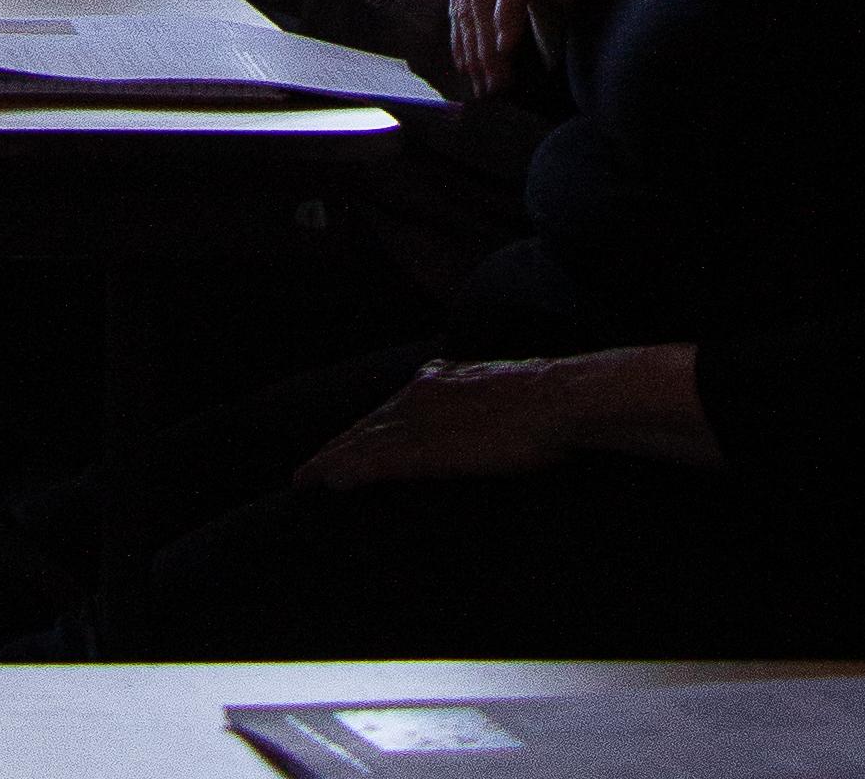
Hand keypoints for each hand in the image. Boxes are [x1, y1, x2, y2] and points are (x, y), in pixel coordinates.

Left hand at [298, 344, 711, 491]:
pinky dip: (348, 472)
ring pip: (362, 442)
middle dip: (337, 446)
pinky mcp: (427, 448)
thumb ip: (479, 402)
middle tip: (307, 470)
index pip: (390, 410)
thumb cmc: (545, 403)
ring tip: (306, 479)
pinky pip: (375, 462)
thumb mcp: (502, 393)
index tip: (341, 446)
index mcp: (439, 380)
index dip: (362, 430)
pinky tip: (328, 483)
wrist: (558, 400)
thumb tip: (482, 417)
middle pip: (367, 425)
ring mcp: (420, 419)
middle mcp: (420, 394)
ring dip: (332, 461)